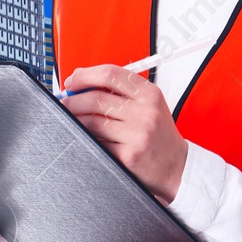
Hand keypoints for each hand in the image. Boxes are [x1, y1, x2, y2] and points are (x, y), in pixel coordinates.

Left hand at [60, 64, 187, 202]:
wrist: (176, 166)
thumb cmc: (158, 134)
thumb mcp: (149, 105)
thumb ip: (120, 91)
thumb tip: (80, 82)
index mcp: (149, 94)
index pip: (110, 74)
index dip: (85, 75)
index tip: (72, 81)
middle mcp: (145, 113)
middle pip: (96, 98)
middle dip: (72, 100)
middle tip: (65, 103)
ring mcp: (137, 135)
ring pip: (91, 121)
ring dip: (75, 120)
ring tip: (72, 120)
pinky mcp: (128, 156)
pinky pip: (96, 143)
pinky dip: (86, 139)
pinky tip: (86, 138)